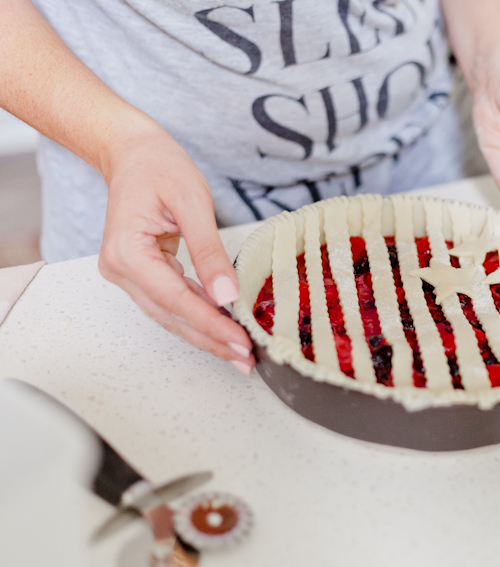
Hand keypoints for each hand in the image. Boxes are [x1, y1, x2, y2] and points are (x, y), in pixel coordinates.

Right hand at [97, 122, 254, 373]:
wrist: (133, 152)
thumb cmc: (158, 167)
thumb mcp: (193, 202)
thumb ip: (210, 252)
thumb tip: (227, 295)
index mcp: (127, 252)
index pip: (175, 300)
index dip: (210, 324)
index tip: (240, 341)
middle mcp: (120, 269)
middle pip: (171, 316)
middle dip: (211, 339)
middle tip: (246, 359)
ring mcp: (127, 274)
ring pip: (170, 316)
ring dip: (205, 335)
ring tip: (238, 353)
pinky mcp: (140, 273)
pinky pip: (171, 302)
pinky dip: (197, 316)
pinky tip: (221, 328)